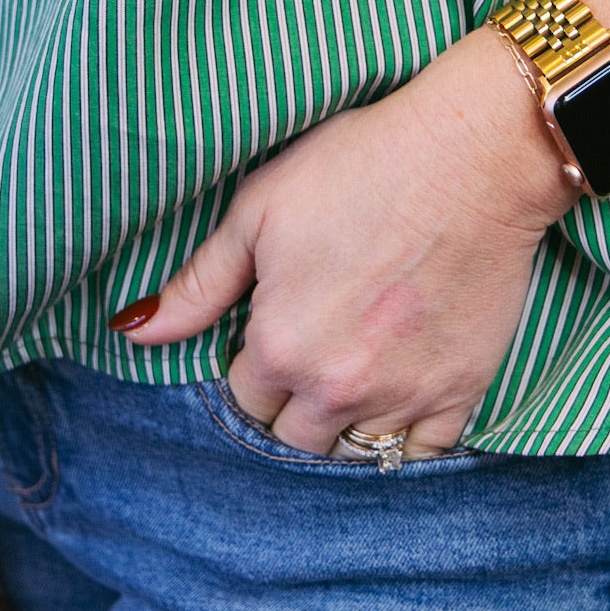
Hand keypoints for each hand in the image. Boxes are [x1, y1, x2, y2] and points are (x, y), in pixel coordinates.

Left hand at [112, 28, 577, 456]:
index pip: (242, 400)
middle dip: (291, 408)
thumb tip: (134, 331)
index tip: (271, 335)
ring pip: (351, 457)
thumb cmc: (363, 162)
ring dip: (341, 431)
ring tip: (347, 384)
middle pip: (292, 440)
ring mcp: (401, 396)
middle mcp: (334, 387)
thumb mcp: (261, 206)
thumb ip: (199, 282)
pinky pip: (421, 457)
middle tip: (310, 360)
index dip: (252, 367)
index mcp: (278, 346)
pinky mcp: (461, 390)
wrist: (475, 153)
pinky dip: (404, 444)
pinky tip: (397, 407)